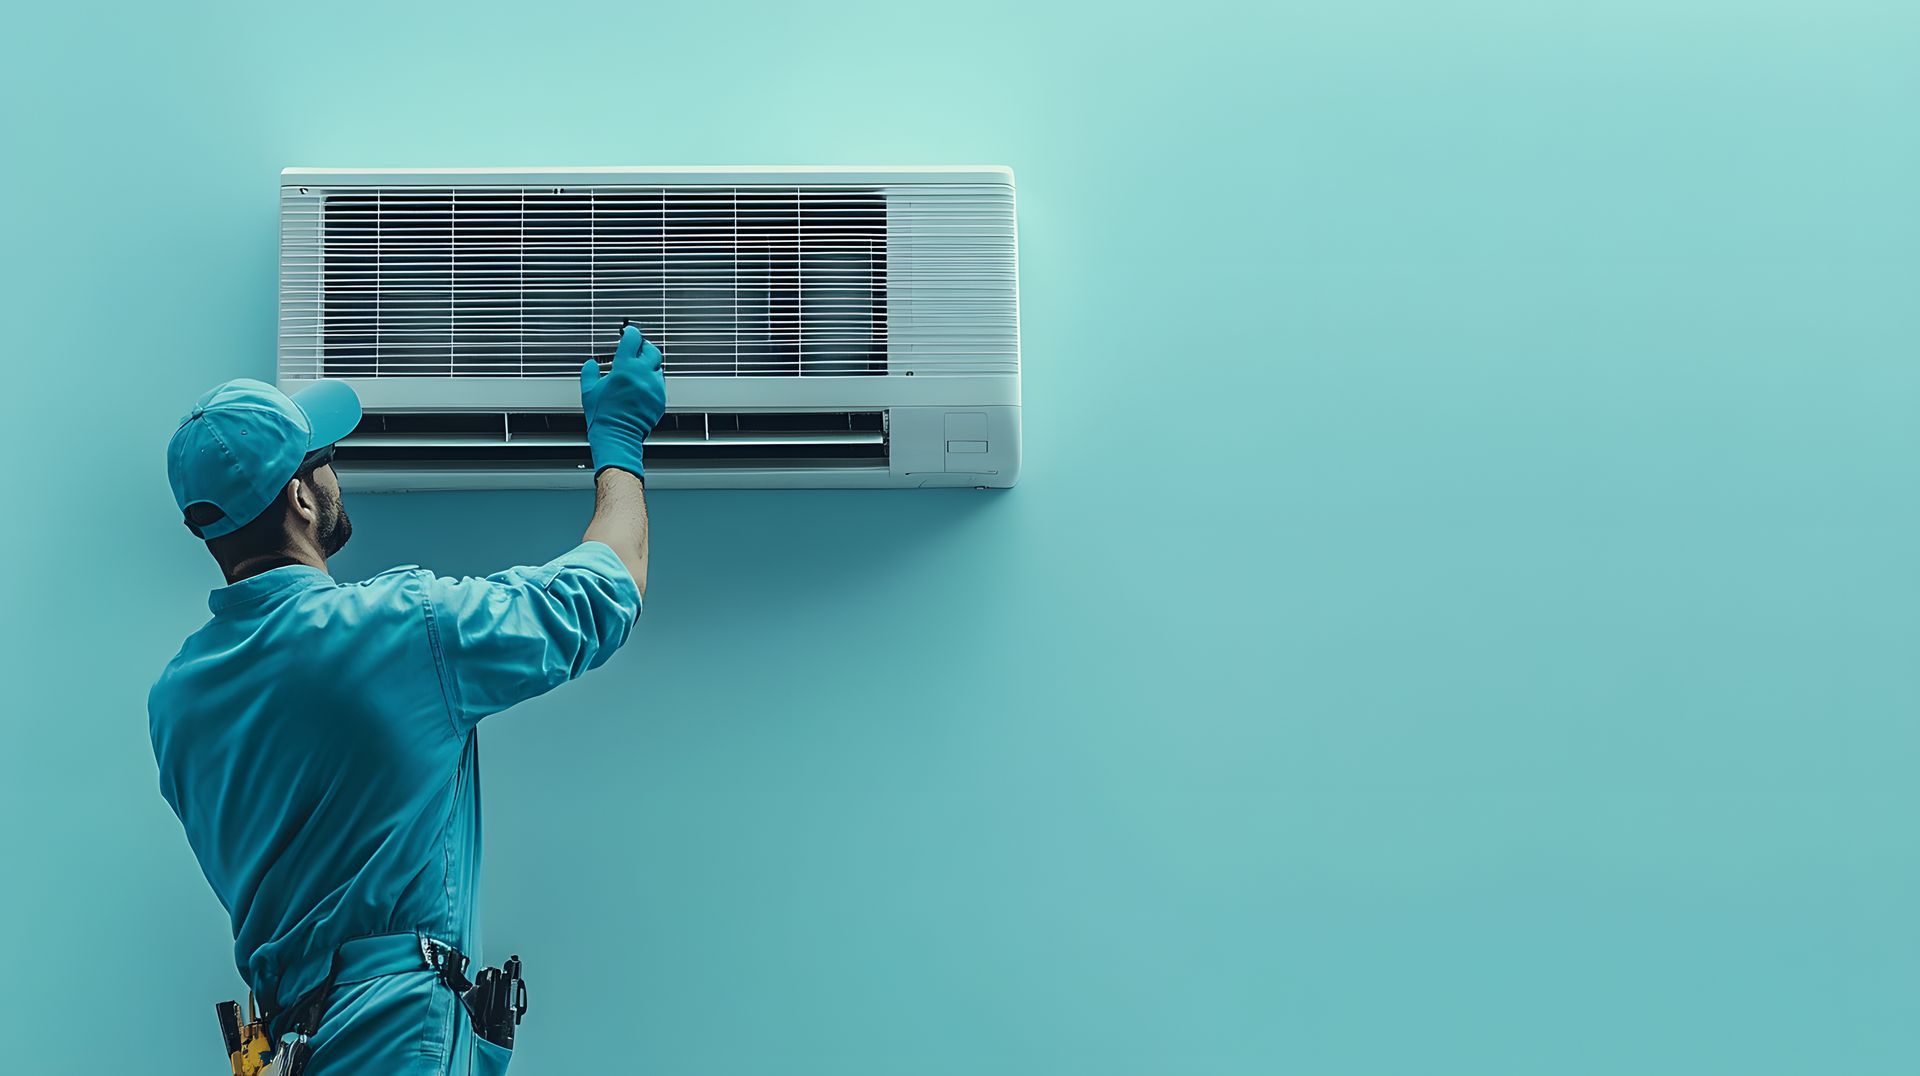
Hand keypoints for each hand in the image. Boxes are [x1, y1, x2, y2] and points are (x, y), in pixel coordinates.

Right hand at [580, 323, 666, 477]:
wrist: (617, 437)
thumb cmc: (602, 416)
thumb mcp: (589, 391)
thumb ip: (589, 372)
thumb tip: (591, 363)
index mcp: (624, 369)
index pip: (633, 339)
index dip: (631, 332)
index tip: (629, 331)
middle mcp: (642, 375)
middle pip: (651, 350)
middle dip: (644, 347)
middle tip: (637, 348)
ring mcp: (654, 387)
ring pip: (658, 367)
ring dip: (649, 365)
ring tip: (639, 370)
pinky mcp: (660, 399)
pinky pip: (660, 384)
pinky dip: (652, 381)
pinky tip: (642, 386)